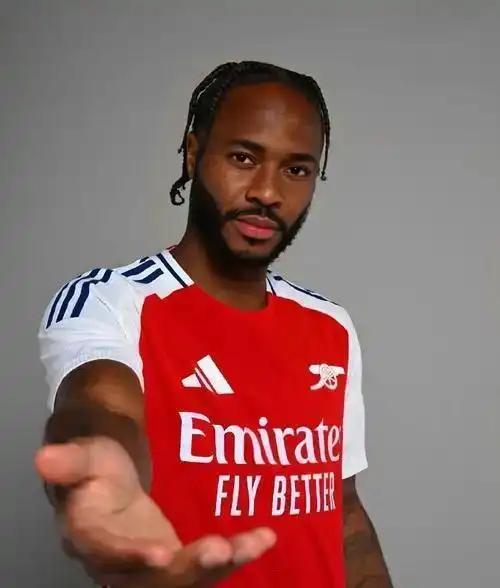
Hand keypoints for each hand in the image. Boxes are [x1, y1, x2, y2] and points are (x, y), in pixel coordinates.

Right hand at [35, 437, 275, 586]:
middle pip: (153, 580)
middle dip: (189, 569)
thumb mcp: (84, 456)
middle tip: (221, 549)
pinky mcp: (176, 561)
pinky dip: (237, 554)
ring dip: (221, 566)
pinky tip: (265, 537)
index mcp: (90, 538)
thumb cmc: (97, 465)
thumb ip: (69, 461)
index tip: (162, 552)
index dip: (132, 557)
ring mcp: (150, 568)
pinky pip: (206, 565)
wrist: (110, 479)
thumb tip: (42, 456)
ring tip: (254, 542)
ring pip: (186, 579)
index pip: (108, 555)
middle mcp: (120, 564)